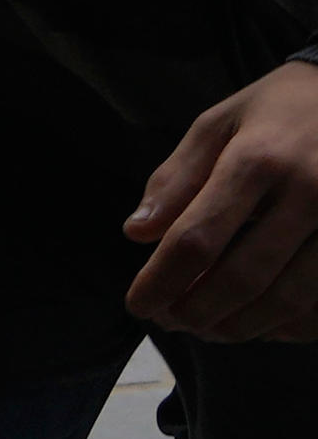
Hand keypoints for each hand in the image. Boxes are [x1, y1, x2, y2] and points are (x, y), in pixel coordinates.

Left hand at [125, 59, 317, 341]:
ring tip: (207, 328)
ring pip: (288, 299)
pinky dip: (289, 325)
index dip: (161, 281)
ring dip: (240, 326)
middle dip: (197, 311)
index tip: (138, 304)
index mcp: (259, 160)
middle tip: (170, 321)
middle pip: (242, 278)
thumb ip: (176, 179)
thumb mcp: (219, 123)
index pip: (197, 239)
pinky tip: (260, 324)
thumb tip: (137, 234)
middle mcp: (309, 192)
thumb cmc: (280, 110)